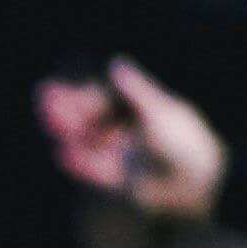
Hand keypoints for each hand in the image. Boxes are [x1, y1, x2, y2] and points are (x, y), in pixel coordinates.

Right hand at [35, 56, 225, 219]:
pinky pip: (96, 171)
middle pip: (95, 119)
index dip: (83, 93)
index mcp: (144, 113)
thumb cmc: (187, 143)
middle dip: (70, 109)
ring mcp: (127, 158)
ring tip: (50, 121)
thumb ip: (135, 91)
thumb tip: (115, 63)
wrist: (202, 184)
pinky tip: (63, 153)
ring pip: (91, 142)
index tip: (61, 87)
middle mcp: (133, 133)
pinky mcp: (124, 183)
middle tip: (44, 97)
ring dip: (70, 131)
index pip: (107, 100)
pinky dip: (80, 163)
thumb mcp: (160, 111)